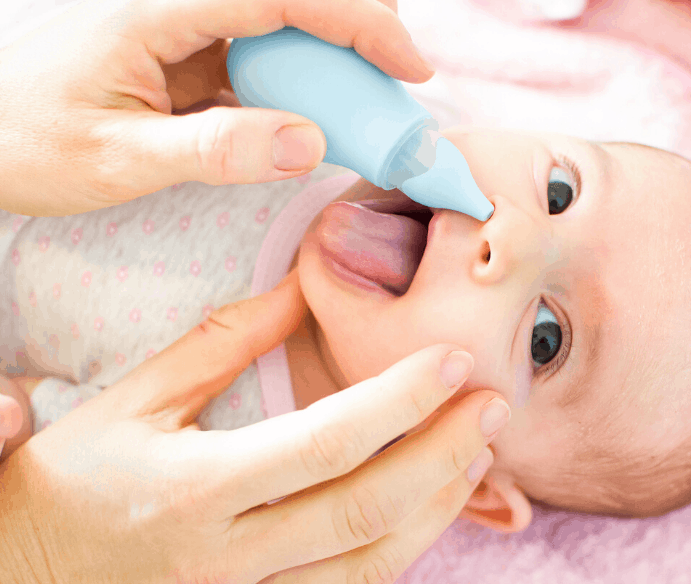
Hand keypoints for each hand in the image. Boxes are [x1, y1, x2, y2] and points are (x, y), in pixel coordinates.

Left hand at [0, 0, 433, 215]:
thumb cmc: (25, 143)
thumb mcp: (116, 159)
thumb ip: (213, 151)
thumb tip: (311, 143)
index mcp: (158, 8)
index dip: (360, 22)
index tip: (410, 67)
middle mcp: (178, 2)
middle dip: (361, 6)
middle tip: (399, 66)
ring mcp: (184, 25)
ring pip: (283, 8)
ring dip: (336, 38)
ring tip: (370, 88)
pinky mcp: (186, 52)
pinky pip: (263, 48)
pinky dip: (305, 72)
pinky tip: (317, 109)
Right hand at [0, 269, 505, 583]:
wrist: (23, 569)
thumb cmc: (72, 477)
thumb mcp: (134, 399)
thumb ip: (221, 343)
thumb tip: (300, 286)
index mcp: (194, 490)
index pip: (324, 445)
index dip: (399, 402)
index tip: (451, 361)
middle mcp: (227, 558)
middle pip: (364, 510)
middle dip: (442, 456)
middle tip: (494, 403)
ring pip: (369, 566)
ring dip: (437, 508)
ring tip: (478, 451)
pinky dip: (400, 549)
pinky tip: (431, 506)